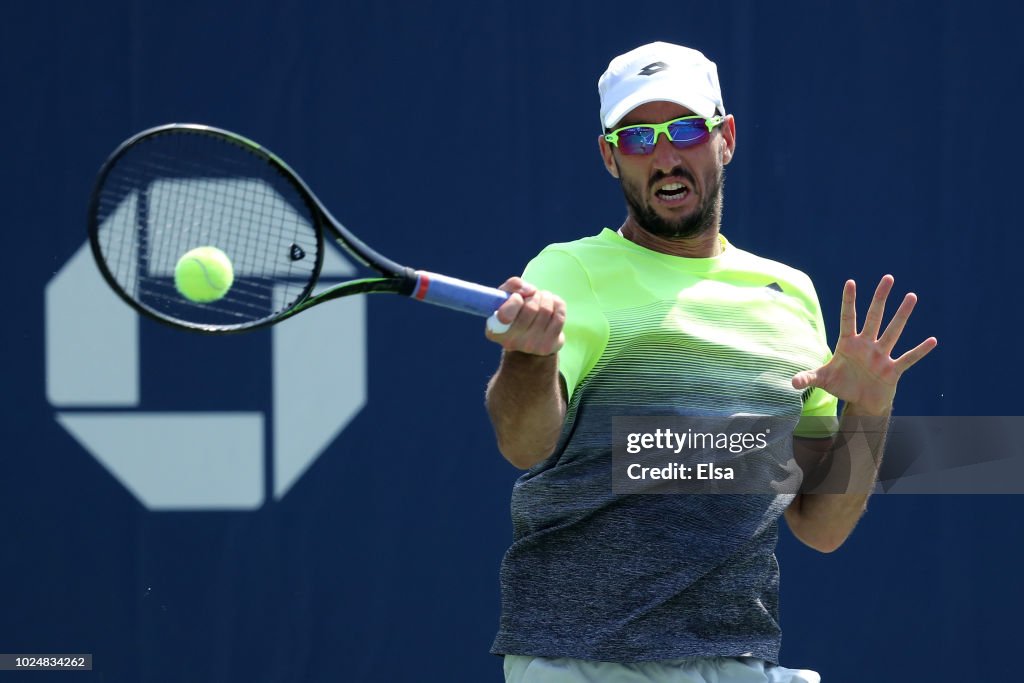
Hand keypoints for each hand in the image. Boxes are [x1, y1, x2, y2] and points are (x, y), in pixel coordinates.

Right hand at [485, 277, 565, 355]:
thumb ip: (512, 286)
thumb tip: (529, 290)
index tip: (518, 297)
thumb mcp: (507, 296)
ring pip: (546, 310)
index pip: (505, 315)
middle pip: (531, 308)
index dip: (515, 300)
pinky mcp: (548, 346)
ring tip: (542, 299)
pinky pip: (559, 317)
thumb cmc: (516, 312)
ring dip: (546, 297)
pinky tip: (552, 306)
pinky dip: (557, 304)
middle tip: (533, 296)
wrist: (530, 337)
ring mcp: (531, 346)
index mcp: (495, 330)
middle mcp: (511, 342)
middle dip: (534, 295)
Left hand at [791, 275, 937, 414]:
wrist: (861, 402)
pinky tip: (932, 341)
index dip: (849, 301)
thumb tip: (791, 382)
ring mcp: (881, 356)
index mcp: (848, 344)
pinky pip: (908, 358)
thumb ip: (808, 378)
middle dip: (880, 299)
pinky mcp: (892, 370)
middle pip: (873, 317)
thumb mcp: (822, 381)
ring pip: (893, 332)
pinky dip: (919, 351)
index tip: (851, 282)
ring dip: (902, 316)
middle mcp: (866, 345)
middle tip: (888, 278)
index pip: (848, 318)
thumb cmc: (842, 385)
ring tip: (912, 296)